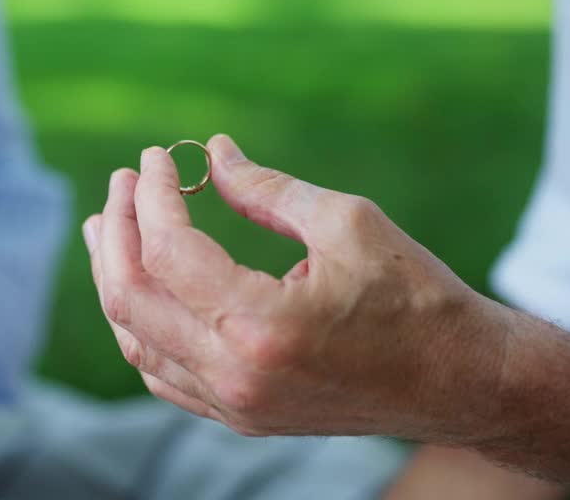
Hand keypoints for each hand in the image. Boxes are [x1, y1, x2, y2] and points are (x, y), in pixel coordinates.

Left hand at [84, 134, 516, 442]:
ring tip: (108, 226)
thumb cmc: (416, 296)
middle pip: (131, 298)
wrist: (461, 382)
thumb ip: (266, 189)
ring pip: (136, 341)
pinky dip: (139, 326)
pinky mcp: (241, 416)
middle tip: (123, 182)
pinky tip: (138, 288)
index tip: (157, 158)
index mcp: (261, 327)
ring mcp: (234, 405)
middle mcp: (235, 376)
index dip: (152, 196)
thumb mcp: (346, 223)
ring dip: (116, 277)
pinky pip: (162, 374)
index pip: (168, 253)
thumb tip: (214, 153)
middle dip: (119, 229)